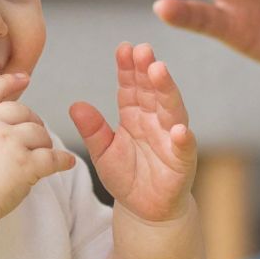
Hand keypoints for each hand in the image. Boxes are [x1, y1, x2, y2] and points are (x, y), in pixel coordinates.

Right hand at [0, 72, 76, 219]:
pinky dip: (62, 160)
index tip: (25, 79)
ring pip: (39, 133)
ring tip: (44, 152)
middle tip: (36, 134)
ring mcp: (9, 143)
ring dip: (45, 142)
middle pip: (22, 111)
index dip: (10, 82)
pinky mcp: (25, 164)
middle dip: (32, 121)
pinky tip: (67, 162)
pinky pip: (52, 158)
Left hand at [69, 43, 198, 222]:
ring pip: (172, 110)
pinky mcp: (182, 162)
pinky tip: (180, 129)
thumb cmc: (127, 177)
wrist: (145, 210)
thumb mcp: (103, 152)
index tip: (123, 48)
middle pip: (153, 91)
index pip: (132, 86)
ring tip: (159, 71)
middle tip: (143, 50)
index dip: (128, 68)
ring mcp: (171, 139)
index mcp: (135, 115)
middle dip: (148, 70)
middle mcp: (156, 121)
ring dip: (167, 91)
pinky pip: (184, 149)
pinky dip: (183, 139)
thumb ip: (92, 130)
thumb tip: (75, 105)